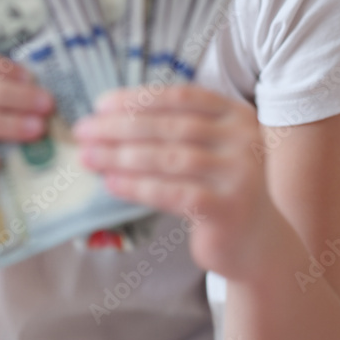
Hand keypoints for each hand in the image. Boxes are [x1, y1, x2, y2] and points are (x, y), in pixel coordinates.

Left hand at [72, 84, 282, 278]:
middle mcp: (243, 138)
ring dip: (121, 156)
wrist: (256, 242)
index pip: (179, 97)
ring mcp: (239, 173)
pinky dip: (137, 186)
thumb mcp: (205, 147)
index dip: (137, 98)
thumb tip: (108, 117)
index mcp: (234, 113)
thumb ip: (173, 128)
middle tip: (84, 130)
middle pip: (170, 126)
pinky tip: (111, 183)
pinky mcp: (229, 208)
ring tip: (88, 156)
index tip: (99, 104)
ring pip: (169, 158)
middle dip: (120, 127)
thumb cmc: (216, 187)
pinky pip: (173, 193)